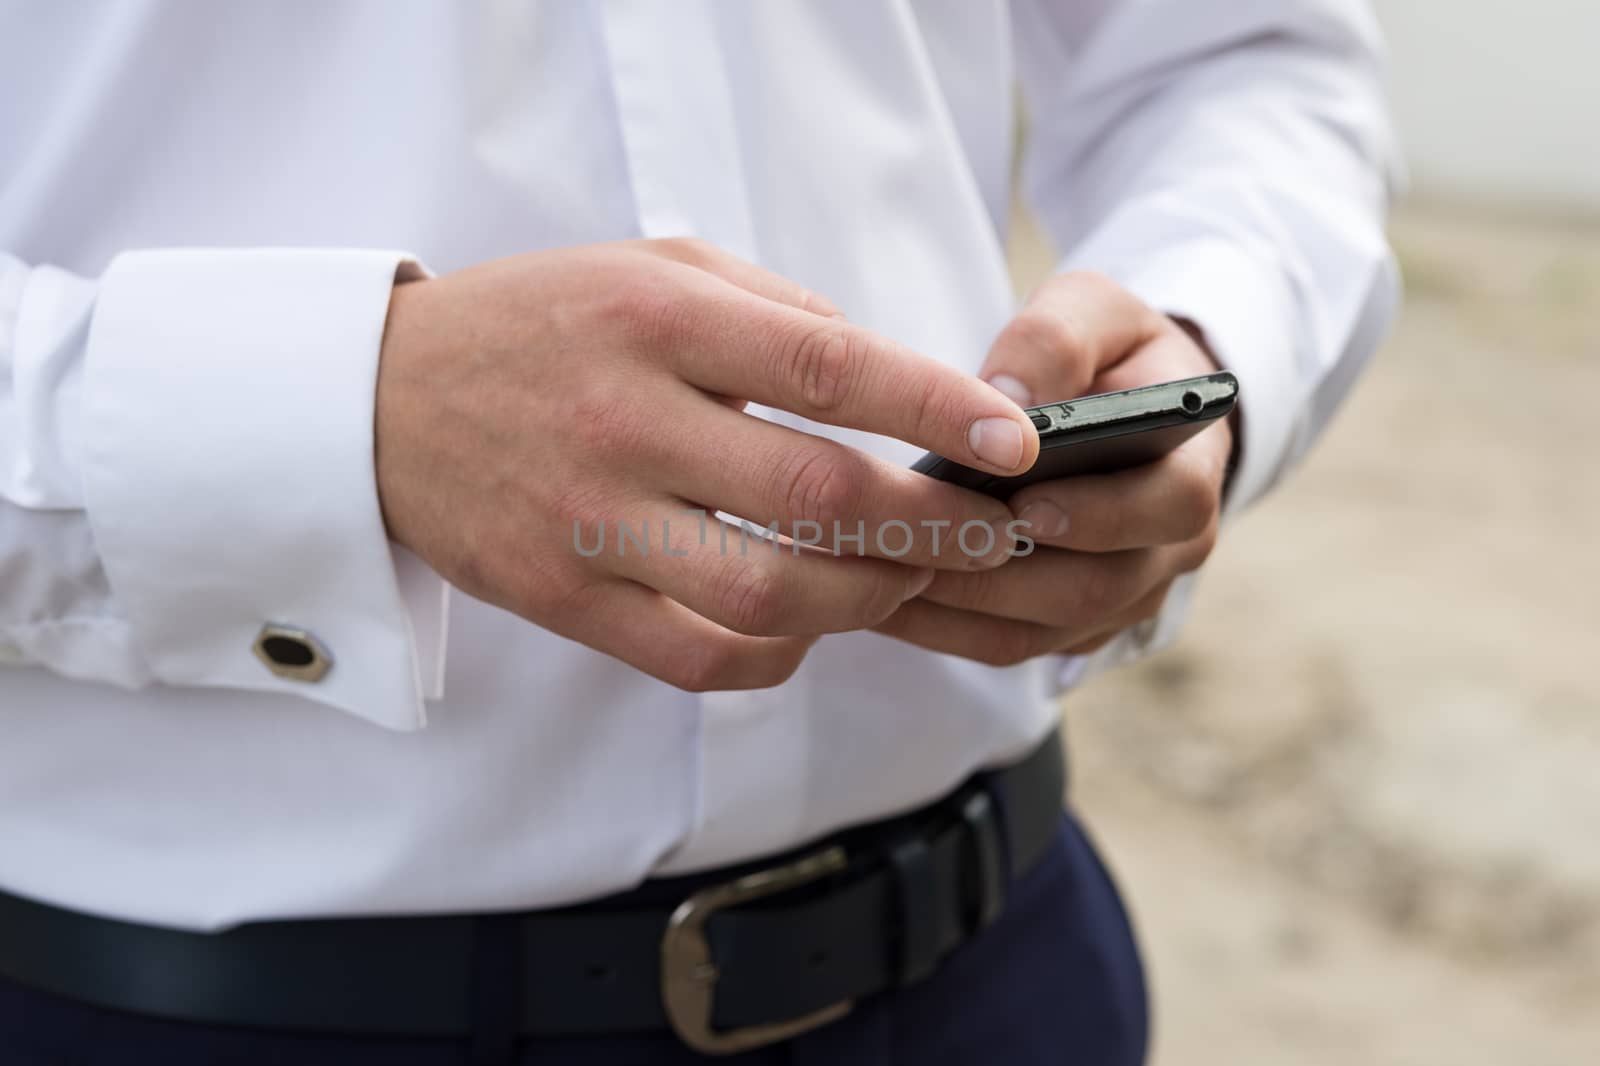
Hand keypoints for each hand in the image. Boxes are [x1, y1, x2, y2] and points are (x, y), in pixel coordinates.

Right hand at [374, 239, 1036, 690]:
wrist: (378, 402)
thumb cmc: (541, 324)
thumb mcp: (649, 268)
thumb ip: (770, 310)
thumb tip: (886, 376)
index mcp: (655, 320)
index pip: (824, 366)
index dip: (934, 407)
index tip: (1012, 441)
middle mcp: (622, 422)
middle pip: (815, 499)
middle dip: (931, 526)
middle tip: (989, 531)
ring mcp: (588, 523)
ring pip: (767, 596)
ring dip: (866, 601)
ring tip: (906, 579)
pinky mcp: (562, 600)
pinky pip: (699, 659)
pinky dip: (778, 658)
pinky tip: (807, 628)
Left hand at [873, 272, 1232, 664]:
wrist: (1122, 410)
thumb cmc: (1106, 353)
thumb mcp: (1093, 312)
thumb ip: (1056, 338)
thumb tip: (1007, 394)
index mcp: (1190, 469)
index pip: (1170, 506)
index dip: (1100, 514)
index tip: (1023, 504)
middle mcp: (1165, 551)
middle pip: (1094, 589)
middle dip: (1003, 575)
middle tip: (919, 552)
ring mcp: (1117, 599)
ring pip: (1038, 631)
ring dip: (955, 609)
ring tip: (876, 572)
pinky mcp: (1065, 626)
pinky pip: (1002, 644)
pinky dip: (939, 628)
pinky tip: (875, 593)